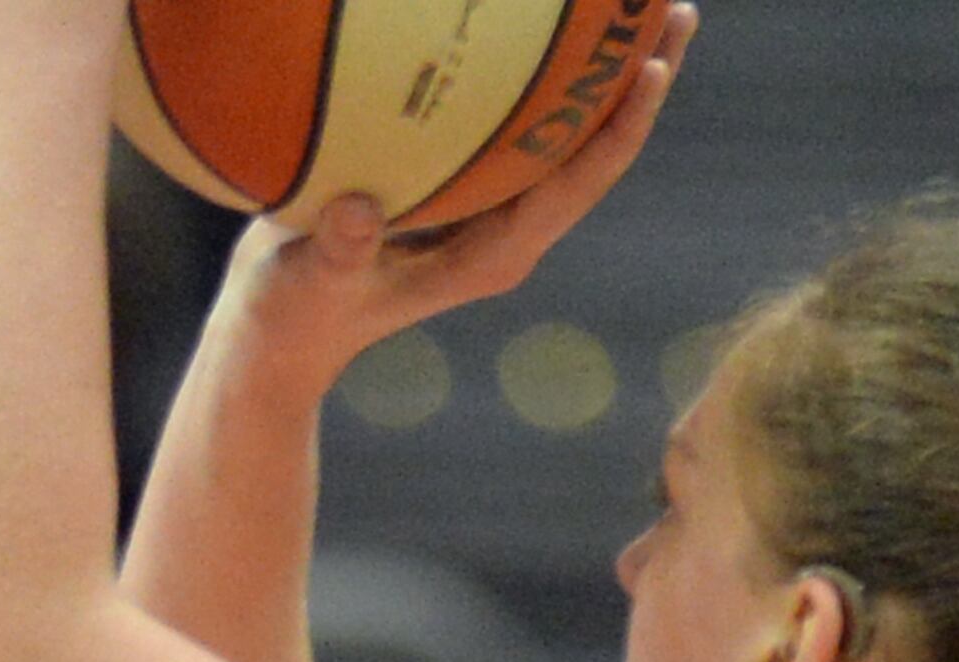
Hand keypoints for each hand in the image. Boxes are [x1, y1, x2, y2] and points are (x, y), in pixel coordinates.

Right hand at [216, 6, 695, 390]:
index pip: (576, 185)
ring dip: (610, 71)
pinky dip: (553, 73)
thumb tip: (355, 212)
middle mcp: (511, 230)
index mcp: (494, 255)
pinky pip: (529, 124)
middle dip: (640, 79)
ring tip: (644, 2)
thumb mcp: (309, 287)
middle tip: (675, 6)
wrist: (282, 331)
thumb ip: (336, 254)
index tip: (651, 67)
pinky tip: (554, 19)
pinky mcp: (474, 191)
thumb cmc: (295, 313)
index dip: (620, 126)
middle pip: (597, 151)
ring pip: (572, 134)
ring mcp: (496, 209)